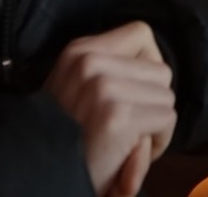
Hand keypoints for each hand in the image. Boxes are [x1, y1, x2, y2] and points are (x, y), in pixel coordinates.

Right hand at [45, 22, 177, 195]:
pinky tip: (131, 153)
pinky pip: (166, 120)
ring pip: (166, 97)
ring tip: (128, 139)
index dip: (147, 65)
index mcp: (79, 50)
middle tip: (131, 125)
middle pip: (161, 70)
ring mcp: (103, 87)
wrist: (40, 173)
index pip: (141, 34)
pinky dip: (157, 142)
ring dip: (155, 124)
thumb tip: (155, 58)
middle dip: (154, 101)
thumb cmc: (67, 136)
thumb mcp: (76, 86)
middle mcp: (89, 62)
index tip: (136, 91)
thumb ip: (111, 67)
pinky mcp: (116, 116)